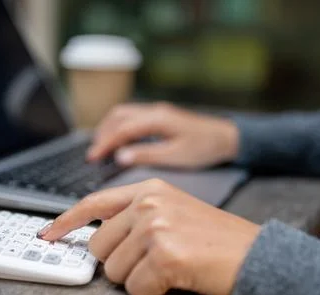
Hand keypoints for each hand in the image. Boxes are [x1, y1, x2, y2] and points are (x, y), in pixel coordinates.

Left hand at [39, 179, 259, 294]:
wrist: (256, 254)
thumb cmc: (213, 238)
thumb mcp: (172, 210)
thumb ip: (133, 216)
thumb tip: (96, 237)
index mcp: (148, 190)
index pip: (93, 204)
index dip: (66, 221)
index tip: (47, 234)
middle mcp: (148, 203)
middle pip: (99, 246)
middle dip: (119, 262)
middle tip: (150, 261)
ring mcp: (156, 227)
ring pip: (114, 270)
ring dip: (137, 277)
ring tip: (167, 266)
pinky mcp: (164, 254)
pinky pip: (135, 287)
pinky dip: (152, 290)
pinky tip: (175, 277)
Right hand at [87, 102, 239, 168]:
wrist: (227, 137)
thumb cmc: (204, 148)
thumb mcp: (176, 156)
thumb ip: (147, 154)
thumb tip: (120, 157)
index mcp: (157, 119)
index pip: (122, 129)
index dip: (105, 143)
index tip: (93, 158)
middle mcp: (154, 111)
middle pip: (118, 116)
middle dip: (102, 134)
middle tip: (94, 154)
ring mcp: (156, 111)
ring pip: (123, 114)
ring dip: (109, 128)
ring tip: (101, 147)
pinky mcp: (159, 116)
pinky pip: (132, 117)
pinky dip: (119, 127)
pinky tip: (119, 140)